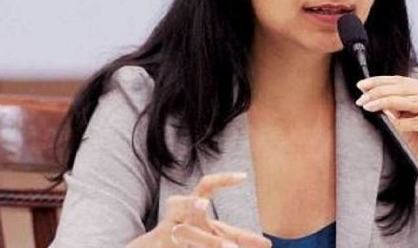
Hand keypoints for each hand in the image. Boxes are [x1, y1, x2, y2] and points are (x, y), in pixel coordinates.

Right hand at [127, 172, 271, 247]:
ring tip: (228, 246)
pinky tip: (224, 246)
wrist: (149, 247)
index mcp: (190, 203)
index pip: (206, 184)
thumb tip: (268, 246)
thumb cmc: (190, 235)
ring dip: (209, 241)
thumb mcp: (212, 232)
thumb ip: (238, 237)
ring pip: (189, 235)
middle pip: (196, 214)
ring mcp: (168, 233)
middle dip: (214, 219)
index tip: (244, 176)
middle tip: (231, 229)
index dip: (223, 179)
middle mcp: (177, 215)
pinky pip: (181, 247)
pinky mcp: (162, 245)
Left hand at [356, 75, 417, 194]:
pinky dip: (405, 123)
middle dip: (379, 92)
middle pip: (403, 88)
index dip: (379, 82)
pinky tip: (394, 125)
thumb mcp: (400, 121)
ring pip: (410, 101)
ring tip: (370, 106)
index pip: (400, 81)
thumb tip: (371, 96)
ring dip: (386, 102)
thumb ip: (390, 107)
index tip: (362, 85)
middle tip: (363, 99)